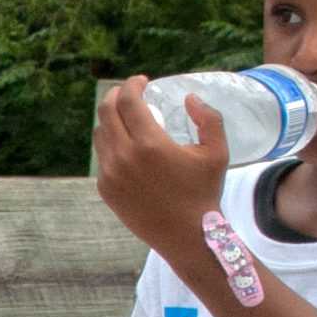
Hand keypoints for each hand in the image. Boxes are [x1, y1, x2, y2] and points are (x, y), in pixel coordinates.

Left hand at [94, 76, 228, 257]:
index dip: (132, 84)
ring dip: (111, 118)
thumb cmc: (204, 193)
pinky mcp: (105, 189)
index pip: (129, 101)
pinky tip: (124, 142)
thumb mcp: (216, 152)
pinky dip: (110, 143)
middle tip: (129, 93)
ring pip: (100, 133)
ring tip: (126, 116)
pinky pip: (101, 157)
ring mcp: (110, 174)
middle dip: (116, 95)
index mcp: (149, 144)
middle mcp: (124, 157)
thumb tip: (190, 98)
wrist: (185, 235)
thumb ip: (209, 118)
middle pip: (106, 112)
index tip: (142, 81)